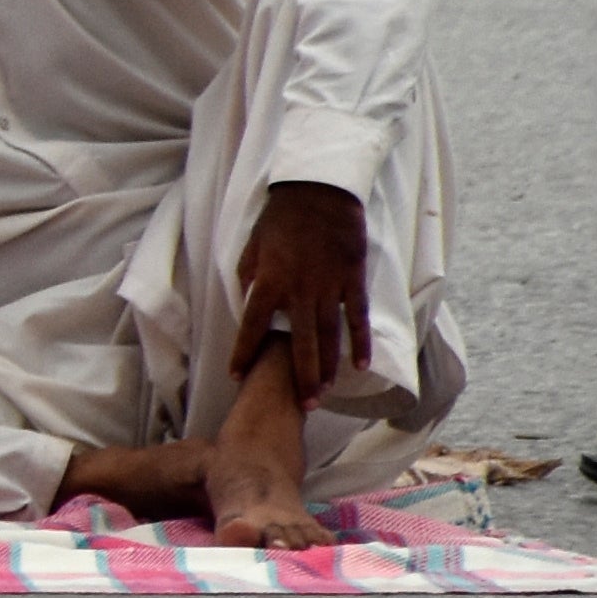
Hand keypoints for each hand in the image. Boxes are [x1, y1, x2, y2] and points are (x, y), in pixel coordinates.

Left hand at [227, 180, 373, 401]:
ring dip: (328, 369)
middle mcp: (299, 292)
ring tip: (324, 394)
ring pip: (329, 338)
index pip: (251, 326)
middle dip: (300, 377)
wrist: (318, 191)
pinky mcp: (352, 281)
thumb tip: (246, 299)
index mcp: (268, 282)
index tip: (236, 375)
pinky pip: (357, 318)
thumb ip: (248, 275)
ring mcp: (329, 288)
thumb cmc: (281, 217)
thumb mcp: (252, 245)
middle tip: (301, 406)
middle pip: (300, 344)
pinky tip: (360, 366)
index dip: (243, 352)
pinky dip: (360, 342)